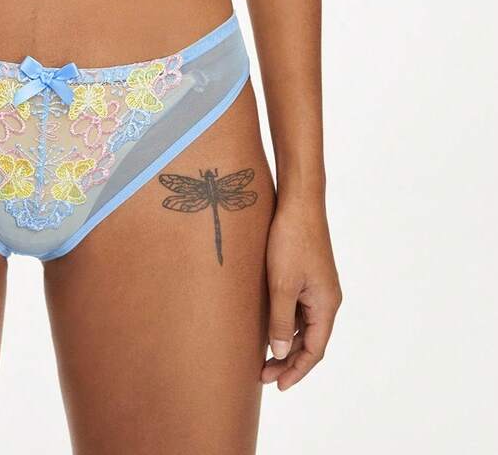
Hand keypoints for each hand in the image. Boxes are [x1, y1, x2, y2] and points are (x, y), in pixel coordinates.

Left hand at [262, 195, 341, 389]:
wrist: (299, 202)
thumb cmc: (291, 241)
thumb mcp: (282, 285)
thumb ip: (281, 321)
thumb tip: (281, 353)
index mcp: (326, 305)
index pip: (314, 350)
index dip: (296, 371)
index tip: (277, 385)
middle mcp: (326, 299)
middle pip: (310, 340)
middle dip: (288, 361)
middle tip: (263, 375)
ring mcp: (318, 287)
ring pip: (304, 325)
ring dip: (286, 342)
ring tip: (262, 357)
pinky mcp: (308, 275)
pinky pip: (299, 308)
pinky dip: (285, 323)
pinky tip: (268, 326)